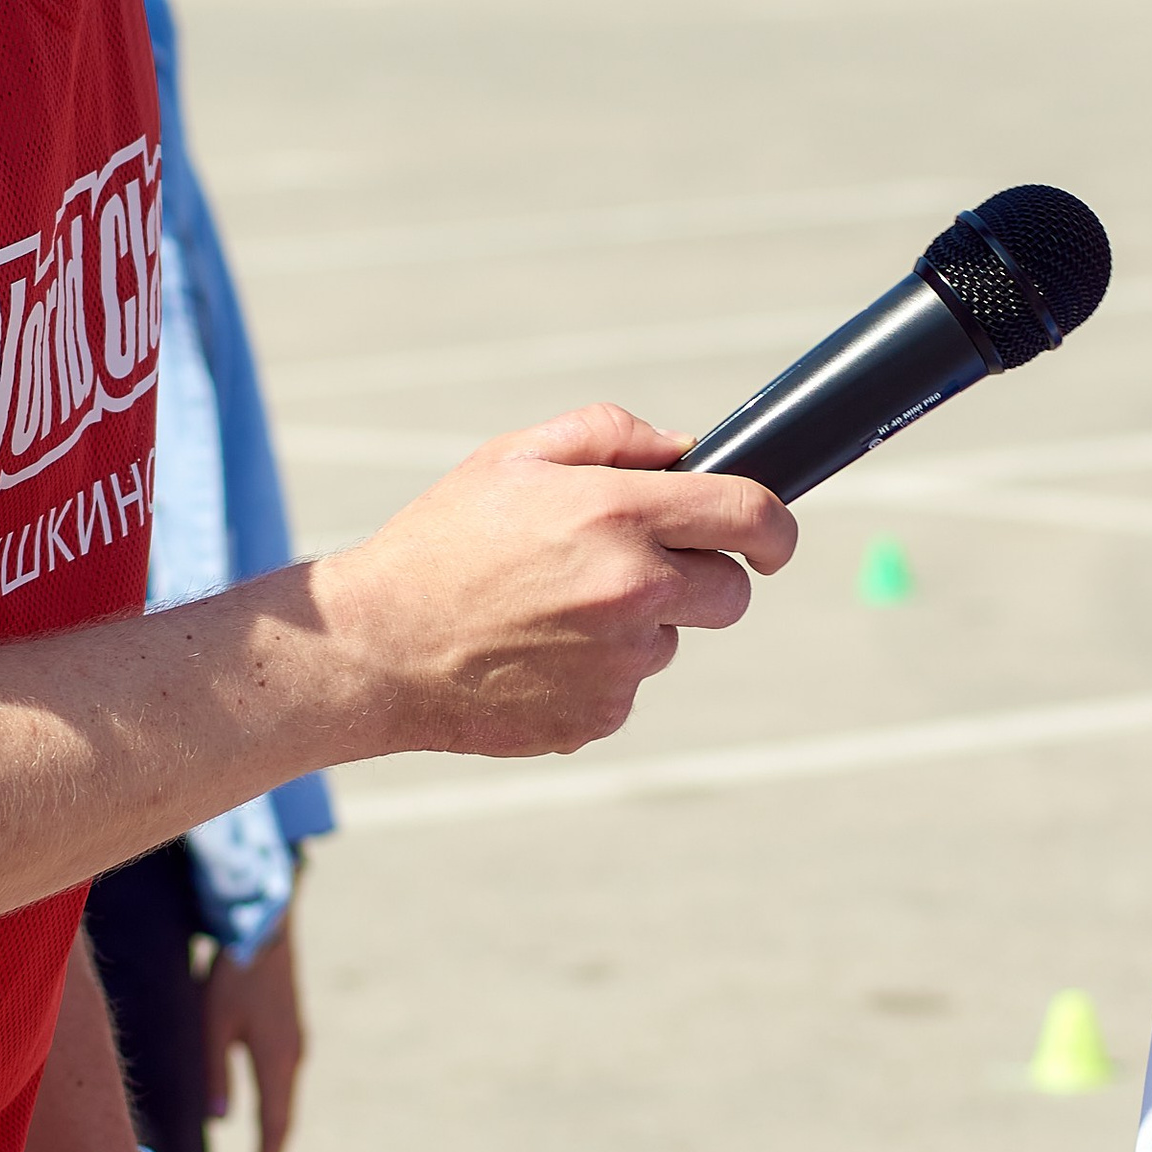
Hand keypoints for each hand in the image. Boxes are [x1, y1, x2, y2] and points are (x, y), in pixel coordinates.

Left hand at [204, 908, 305, 1151]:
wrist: (267, 926)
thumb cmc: (233, 973)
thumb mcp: (211, 1024)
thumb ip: (214, 1073)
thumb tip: (220, 1121)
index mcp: (275, 1062)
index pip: (273, 1129)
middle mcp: (293, 1058)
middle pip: (283, 1119)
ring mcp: (296, 1043)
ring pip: (284, 1099)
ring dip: (275, 1131)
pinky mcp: (291, 1031)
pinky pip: (284, 1080)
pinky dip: (276, 1106)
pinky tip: (266, 1111)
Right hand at [317, 404, 796, 761]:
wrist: (375, 648)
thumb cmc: (440, 544)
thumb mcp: (514, 457)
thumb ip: (611, 434)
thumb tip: (684, 450)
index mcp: (619, 514)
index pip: (752, 516)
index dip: (776, 527)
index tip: (770, 539)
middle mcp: (634, 590)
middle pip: (732, 593)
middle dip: (704, 577)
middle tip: (636, 568)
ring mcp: (620, 663)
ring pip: (670, 641)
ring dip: (634, 625)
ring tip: (548, 611)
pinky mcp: (601, 717)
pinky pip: (627, 688)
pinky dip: (596, 673)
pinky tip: (534, 653)